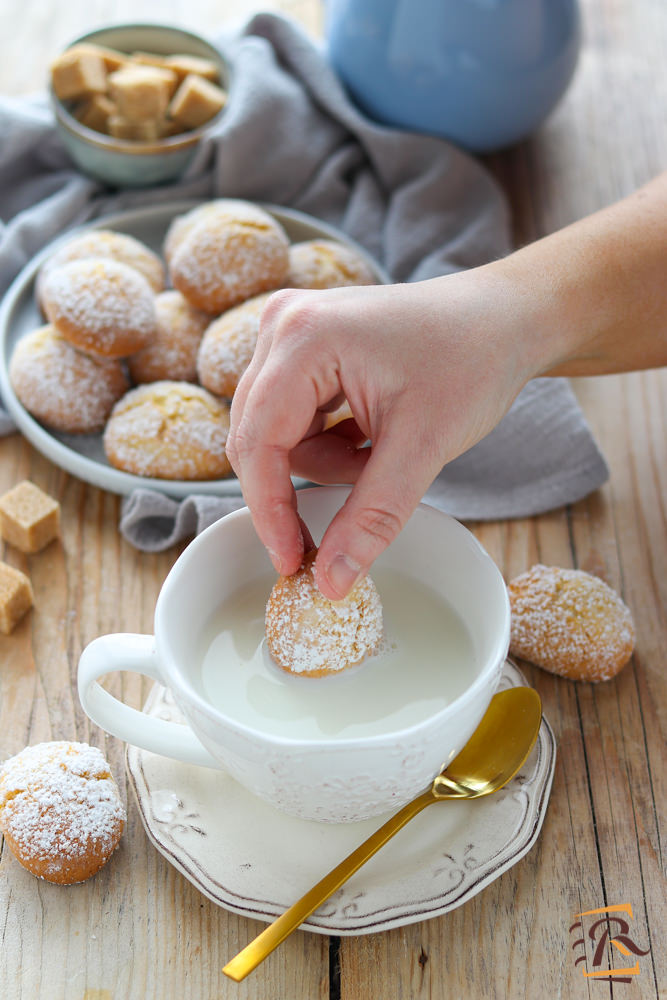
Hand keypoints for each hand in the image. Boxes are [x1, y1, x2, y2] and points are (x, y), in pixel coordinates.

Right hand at [227, 270, 530, 598]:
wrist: (506, 318)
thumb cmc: (473, 361)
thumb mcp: (422, 447)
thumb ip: (371, 518)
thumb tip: (329, 582)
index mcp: (303, 338)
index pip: (258, 441)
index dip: (269, 509)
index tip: (290, 561)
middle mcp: (284, 325)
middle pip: (259, 438)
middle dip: (306, 483)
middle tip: (343, 529)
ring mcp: (292, 331)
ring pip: (280, 434)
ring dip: (328, 463)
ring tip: (383, 452)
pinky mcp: (305, 346)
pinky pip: (296, 418)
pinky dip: (332, 442)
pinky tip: (373, 433)